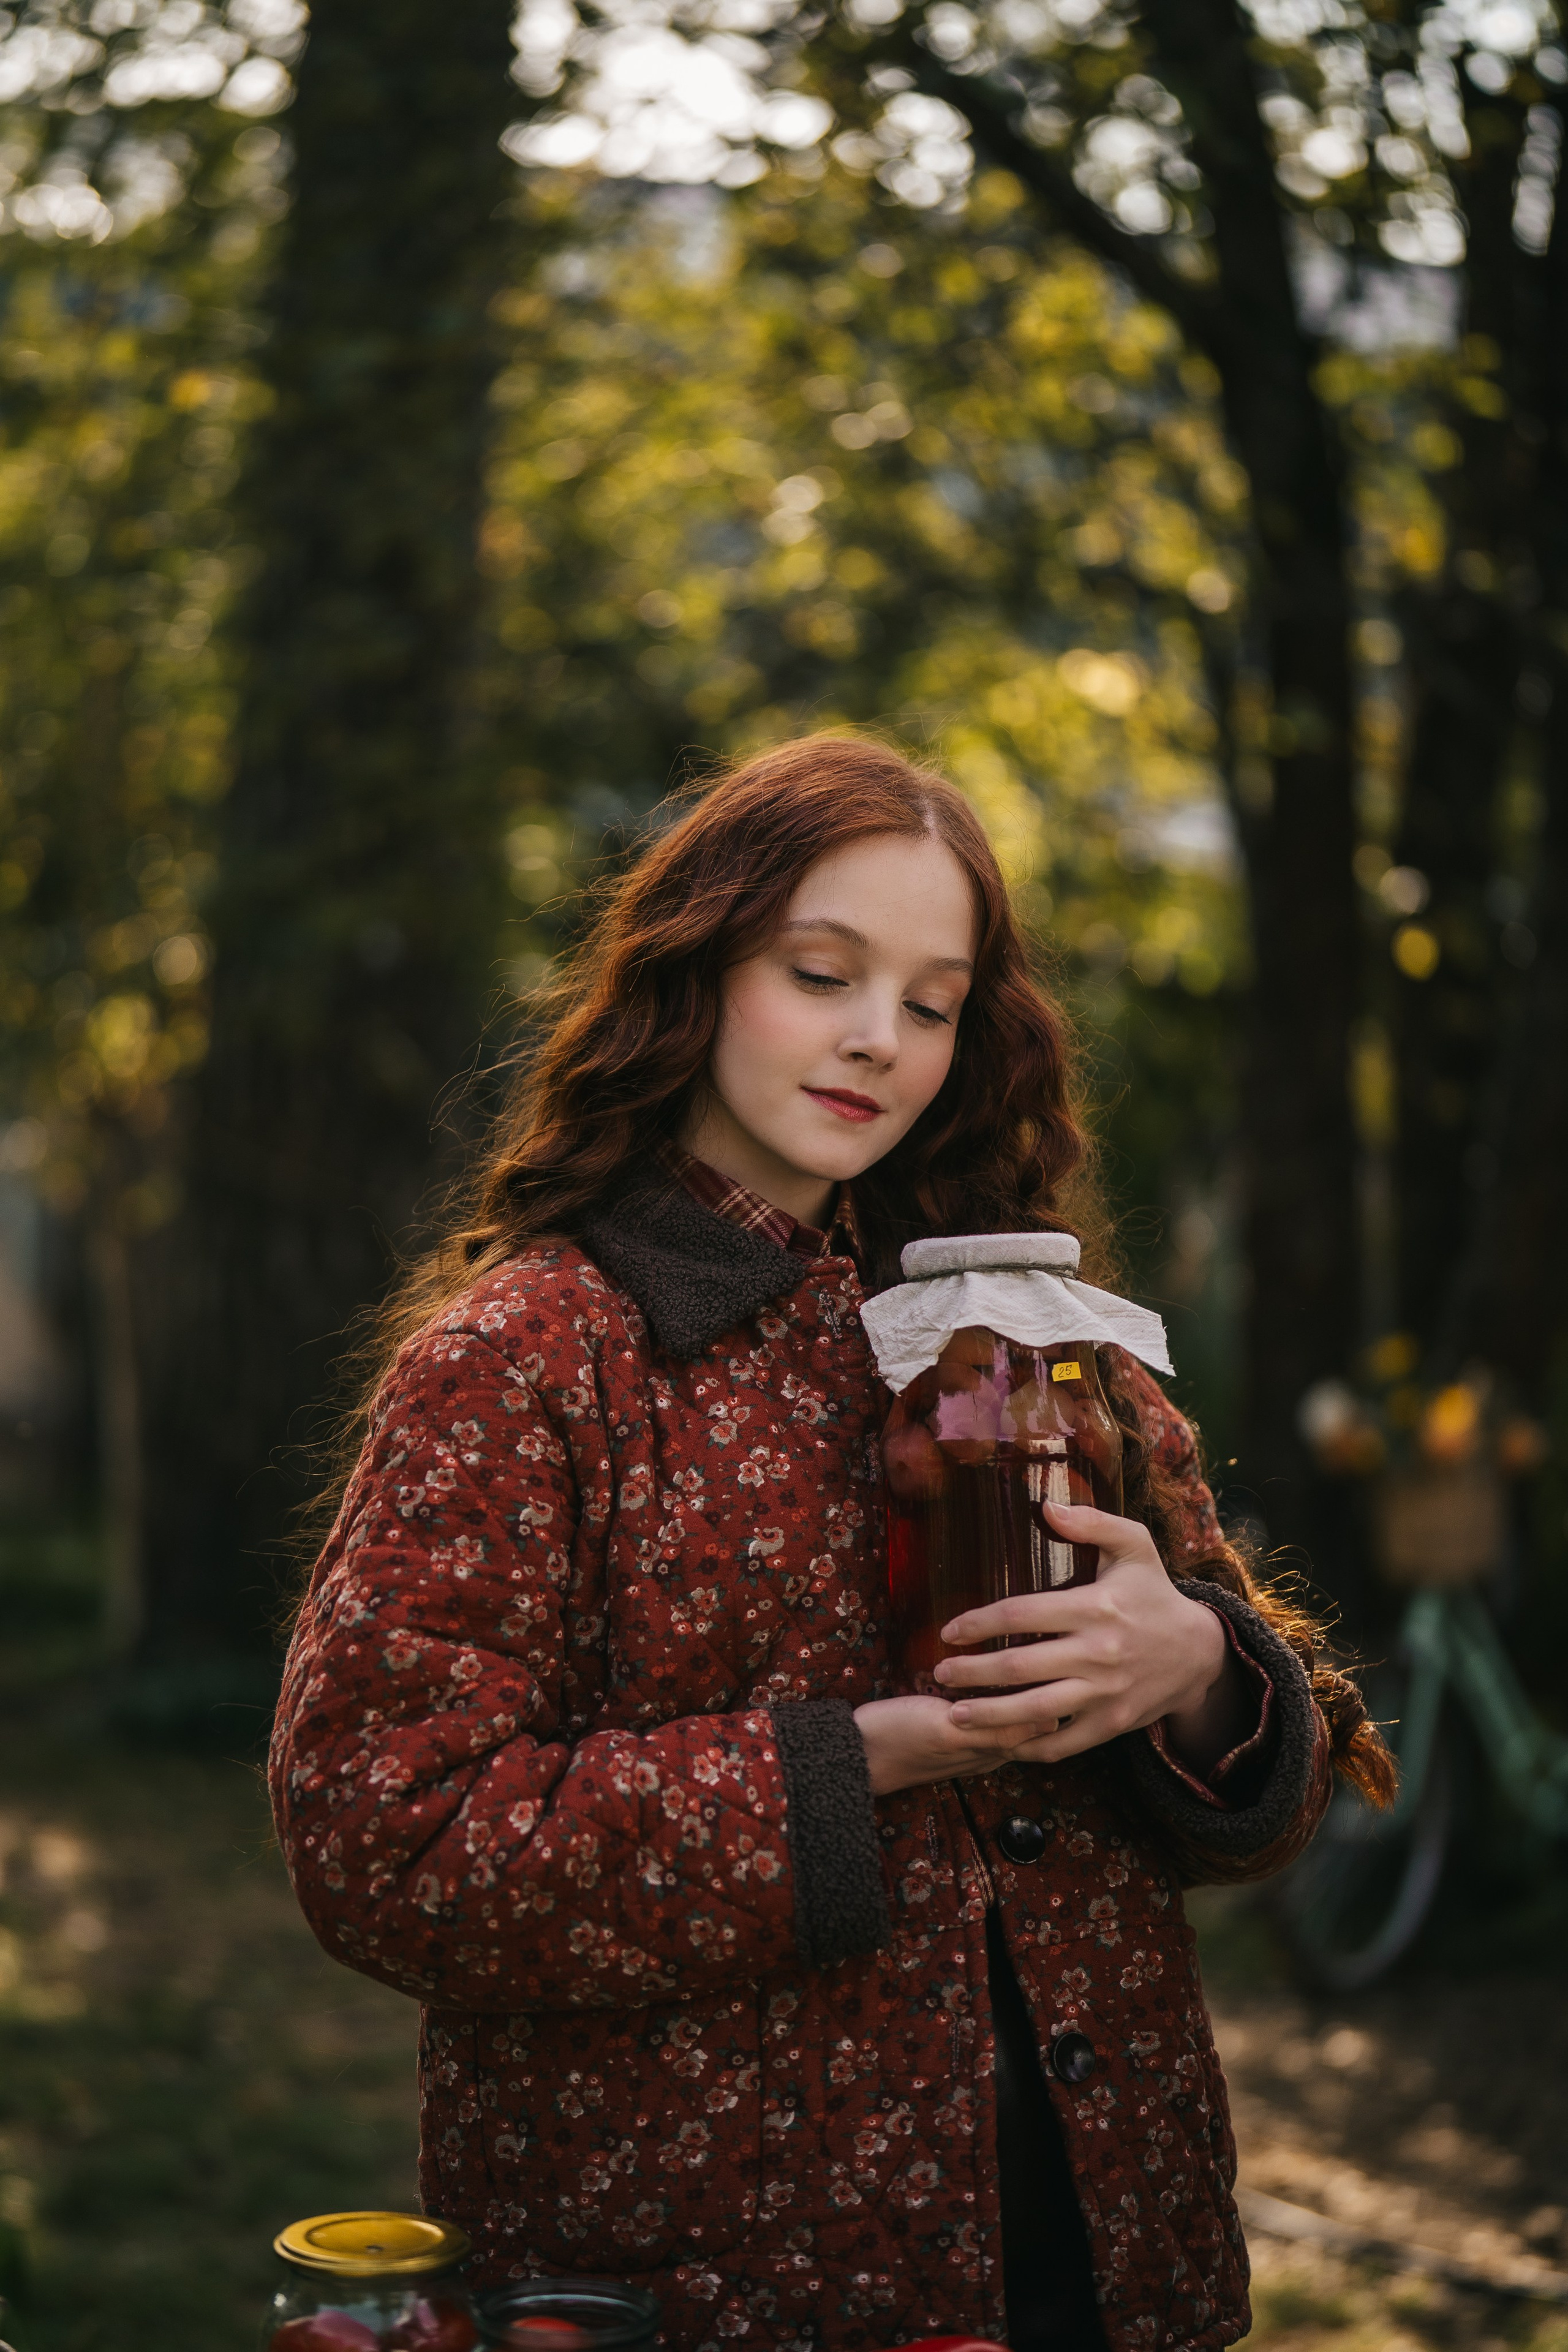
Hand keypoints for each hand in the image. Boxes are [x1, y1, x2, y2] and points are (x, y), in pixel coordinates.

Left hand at [855, 1501, 1247, 1796]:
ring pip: (1035, 1711)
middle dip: (972, 1673)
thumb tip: (1045, 1507)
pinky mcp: (1112, 1724)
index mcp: (1096, 1606)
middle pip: (1019, 1666)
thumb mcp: (1134, 1546)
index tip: (950, 1630)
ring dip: (989, 1716)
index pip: (1022, 1614)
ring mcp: (1105, 1693)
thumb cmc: (1155, 1593)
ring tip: (954, 1715)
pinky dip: (1029, 1747)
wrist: (1200, 1652)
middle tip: (939, 1673)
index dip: (980, 1622)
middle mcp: (1098, 1652)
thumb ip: (1092, 1522)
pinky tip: (1000, 1743)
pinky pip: (1064, 1742)